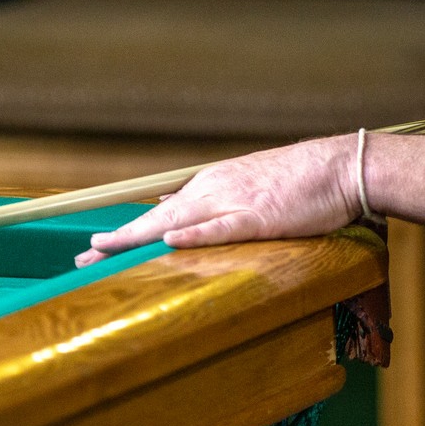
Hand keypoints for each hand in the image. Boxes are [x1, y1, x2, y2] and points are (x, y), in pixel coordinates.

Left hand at [75, 134, 360, 266]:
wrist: (343, 167)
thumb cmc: (302, 181)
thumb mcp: (249, 187)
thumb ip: (211, 201)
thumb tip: (169, 212)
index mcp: (213, 185)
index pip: (158, 213)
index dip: (124, 233)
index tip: (93, 248)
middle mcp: (215, 190)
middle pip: (156, 219)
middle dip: (117, 240)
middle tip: (80, 258)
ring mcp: (237, 202)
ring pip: (178, 222)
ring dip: (139, 238)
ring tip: (105, 252)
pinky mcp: (262, 216)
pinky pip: (222, 227)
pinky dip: (195, 234)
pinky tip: (170, 241)